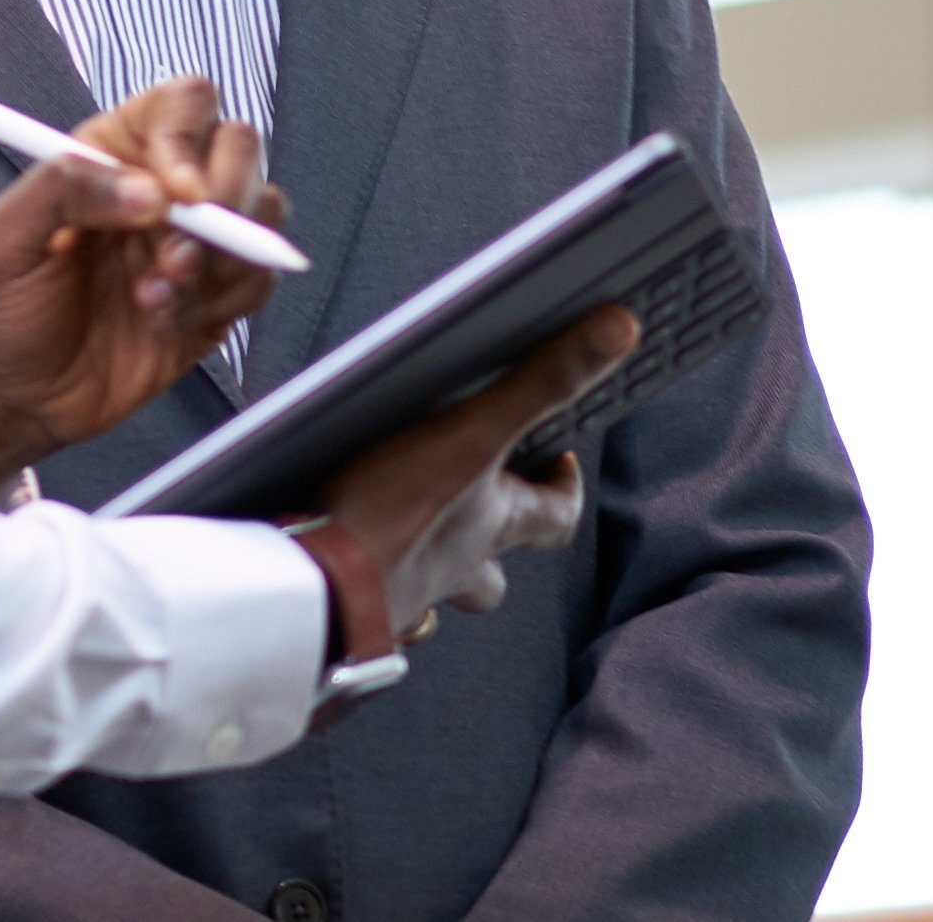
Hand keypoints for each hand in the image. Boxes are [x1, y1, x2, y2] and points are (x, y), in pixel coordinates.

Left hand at [0, 77, 287, 499]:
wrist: (21, 399)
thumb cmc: (1, 313)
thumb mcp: (3, 240)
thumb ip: (63, 189)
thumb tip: (147, 189)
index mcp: (109, 153)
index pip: (181, 104)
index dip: (189, 139)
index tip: (178, 195)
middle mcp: (161, 187)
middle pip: (239, 146)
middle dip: (222, 201)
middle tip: (174, 256)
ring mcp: (195, 241)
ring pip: (261, 211)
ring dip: (219, 259)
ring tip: (153, 297)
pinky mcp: (216, 295)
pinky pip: (259, 278)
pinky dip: (223, 301)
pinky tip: (166, 322)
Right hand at [308, 305, 639, 638]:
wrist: (315, 584)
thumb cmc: (392, 517)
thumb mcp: (473, 433)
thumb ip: (540, 383)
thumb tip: (617, 333)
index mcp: (495, 525)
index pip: (556, 515)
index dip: (565, 487)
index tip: (559, 458)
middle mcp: (459, 563)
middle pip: (497, 572)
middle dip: (498, 545)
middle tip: (482, 508)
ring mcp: (409, 588)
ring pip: (439, 590)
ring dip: (436, 565)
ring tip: (410, 533)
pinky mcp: (357, 600)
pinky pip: (378, 599)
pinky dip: (374, 582)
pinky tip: (350, 558)